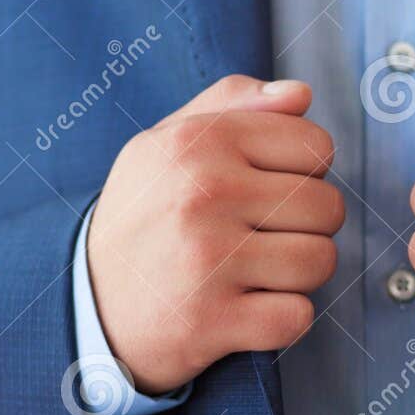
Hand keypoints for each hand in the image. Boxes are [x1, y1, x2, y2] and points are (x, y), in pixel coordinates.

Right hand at [88, 75, 343, 393]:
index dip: (302, 173)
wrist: (87, 305)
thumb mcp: (167, 144)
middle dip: (307, 228)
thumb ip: (232, 105)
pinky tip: (245, 311)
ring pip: (320, 261)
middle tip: (261, 239)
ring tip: (254, 274)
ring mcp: (208, 259)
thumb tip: (300, 94)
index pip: (316, 146)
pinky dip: (281, 321)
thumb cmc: (142, 217)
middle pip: (327, 207)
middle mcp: (203, 193)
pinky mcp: (212, 320)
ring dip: (297, 276)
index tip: (265, 193)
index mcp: (199, 141)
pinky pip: (298, 317)